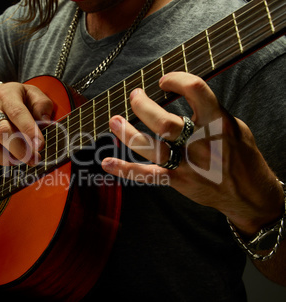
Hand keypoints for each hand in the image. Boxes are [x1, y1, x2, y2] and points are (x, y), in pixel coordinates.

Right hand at [0, 82, 52, 165]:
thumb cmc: (12, 98)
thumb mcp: (30, 93)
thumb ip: (42, 105)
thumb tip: (46, 122)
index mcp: (7, 96)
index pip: (17, 113)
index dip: (29, 130)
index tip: (39, 145)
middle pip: (1, 131)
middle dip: (19, 149)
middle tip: (32, 159)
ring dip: (2, 157)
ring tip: (15, 160)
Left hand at [101, 72, 283, 235]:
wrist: (249, 193)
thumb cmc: (242, 156)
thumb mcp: (236, 127)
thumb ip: (211, 112)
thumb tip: (186, 95)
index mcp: (218, 122)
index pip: (195, 90)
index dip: (176, 79)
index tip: (164, 80)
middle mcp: (199, 143)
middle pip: (163, 122)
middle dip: (143, 106)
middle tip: (135, 95)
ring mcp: (186, 164)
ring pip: (151, 147)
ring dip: (128, 134)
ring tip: (114, 121)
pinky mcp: (177, 181)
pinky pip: (148, 175)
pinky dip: (125, 170)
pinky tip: (107, 163)